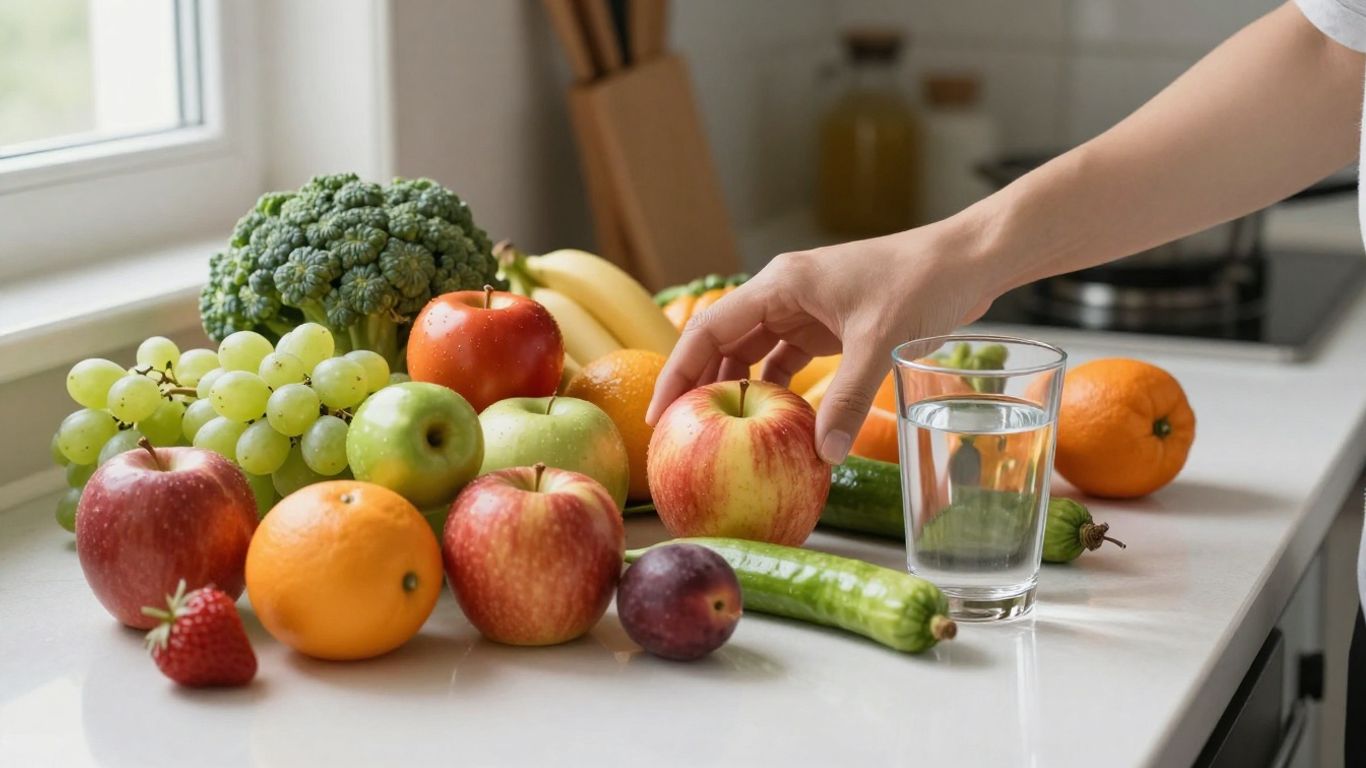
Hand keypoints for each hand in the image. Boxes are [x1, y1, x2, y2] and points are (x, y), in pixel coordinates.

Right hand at [646, 222, 999, 463]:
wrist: (966, 259)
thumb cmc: (922, 284)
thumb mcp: (881, 343)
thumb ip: (848, 399)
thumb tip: (822, 455)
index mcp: (781, 284)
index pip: (709, 329)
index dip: (679, 371)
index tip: (658, 412)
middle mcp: (783, 293)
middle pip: (723, 341)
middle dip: (700, 386)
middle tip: (681, 435)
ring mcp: (804, 308)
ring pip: (752, 352)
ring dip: (736, 389)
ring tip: (718, 434)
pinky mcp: (827, 324)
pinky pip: (785, 359)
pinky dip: (775, 388)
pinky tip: (773, 420)